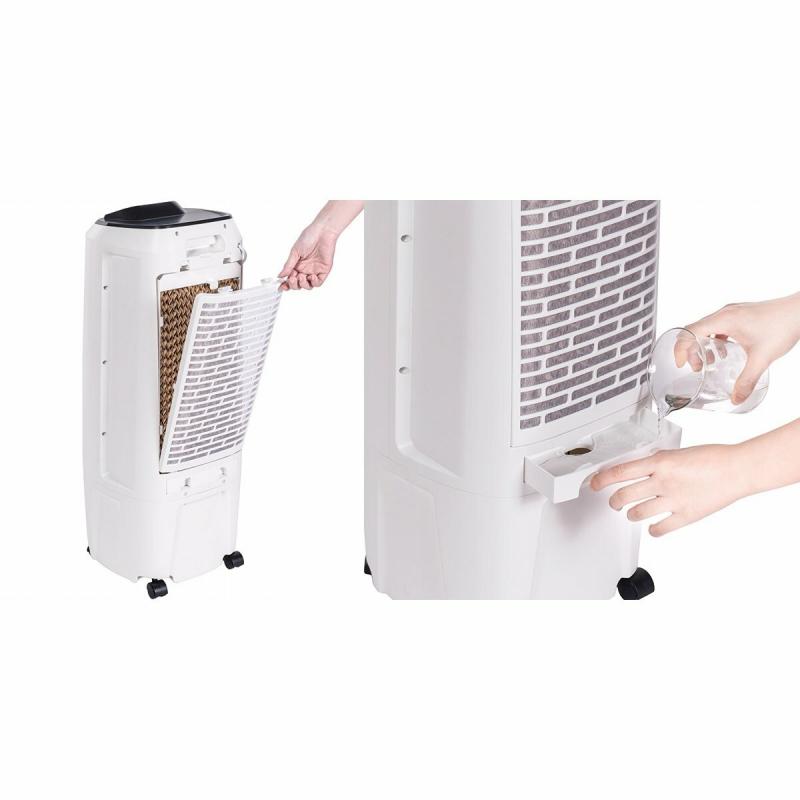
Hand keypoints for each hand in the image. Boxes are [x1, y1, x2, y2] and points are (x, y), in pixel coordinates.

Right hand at [279, 222, 336, 289]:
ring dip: (303, 284)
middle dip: (294, 285)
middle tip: (292, 278)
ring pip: (308, 286)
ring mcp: (314, 271)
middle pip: (298, 285)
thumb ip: (288, 265)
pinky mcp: (324, 271)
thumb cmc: (308, 237)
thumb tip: (280, 276)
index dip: (286, 285)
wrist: (322, 232)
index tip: (281, 287)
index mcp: (297, 265)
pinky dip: (314, 282)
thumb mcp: (295, 252)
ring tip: (301, 276)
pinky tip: (311, 276)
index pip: (290, 278)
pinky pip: (318, 283)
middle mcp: (305, 269)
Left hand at [590, 445, 748, 535]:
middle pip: (624, 495)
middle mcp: (662, 482)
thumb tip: (639, 467)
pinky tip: (653, 526)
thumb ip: (657, 461)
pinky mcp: (685, 516)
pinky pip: (660, 528)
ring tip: (632, 512)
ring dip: (630, 514)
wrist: (737, 470)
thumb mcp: (677, 452)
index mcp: (659, 462)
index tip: (593, 484)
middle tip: (614, 502)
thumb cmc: (712, 458)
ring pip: (637, 513)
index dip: (601, 480)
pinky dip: (653, 530)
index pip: (620, 472)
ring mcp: (673, 500)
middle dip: (614, 501)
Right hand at [684, 292, 799, 403]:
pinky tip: (727, 352)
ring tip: (710, 362)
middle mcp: (725, 313)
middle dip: (691, 351)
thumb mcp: (762, 358)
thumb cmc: (784, 324)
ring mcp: (733, 312)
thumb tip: (736, 397)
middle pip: (695, 330)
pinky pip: (719, 327)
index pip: (689, 331)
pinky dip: (716, 340)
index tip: (679, 363)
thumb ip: (747, 381)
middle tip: (698, 368)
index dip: (680, 349)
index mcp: (723, 320)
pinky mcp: (740, 315)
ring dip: (703, 345)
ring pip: (706, 328)